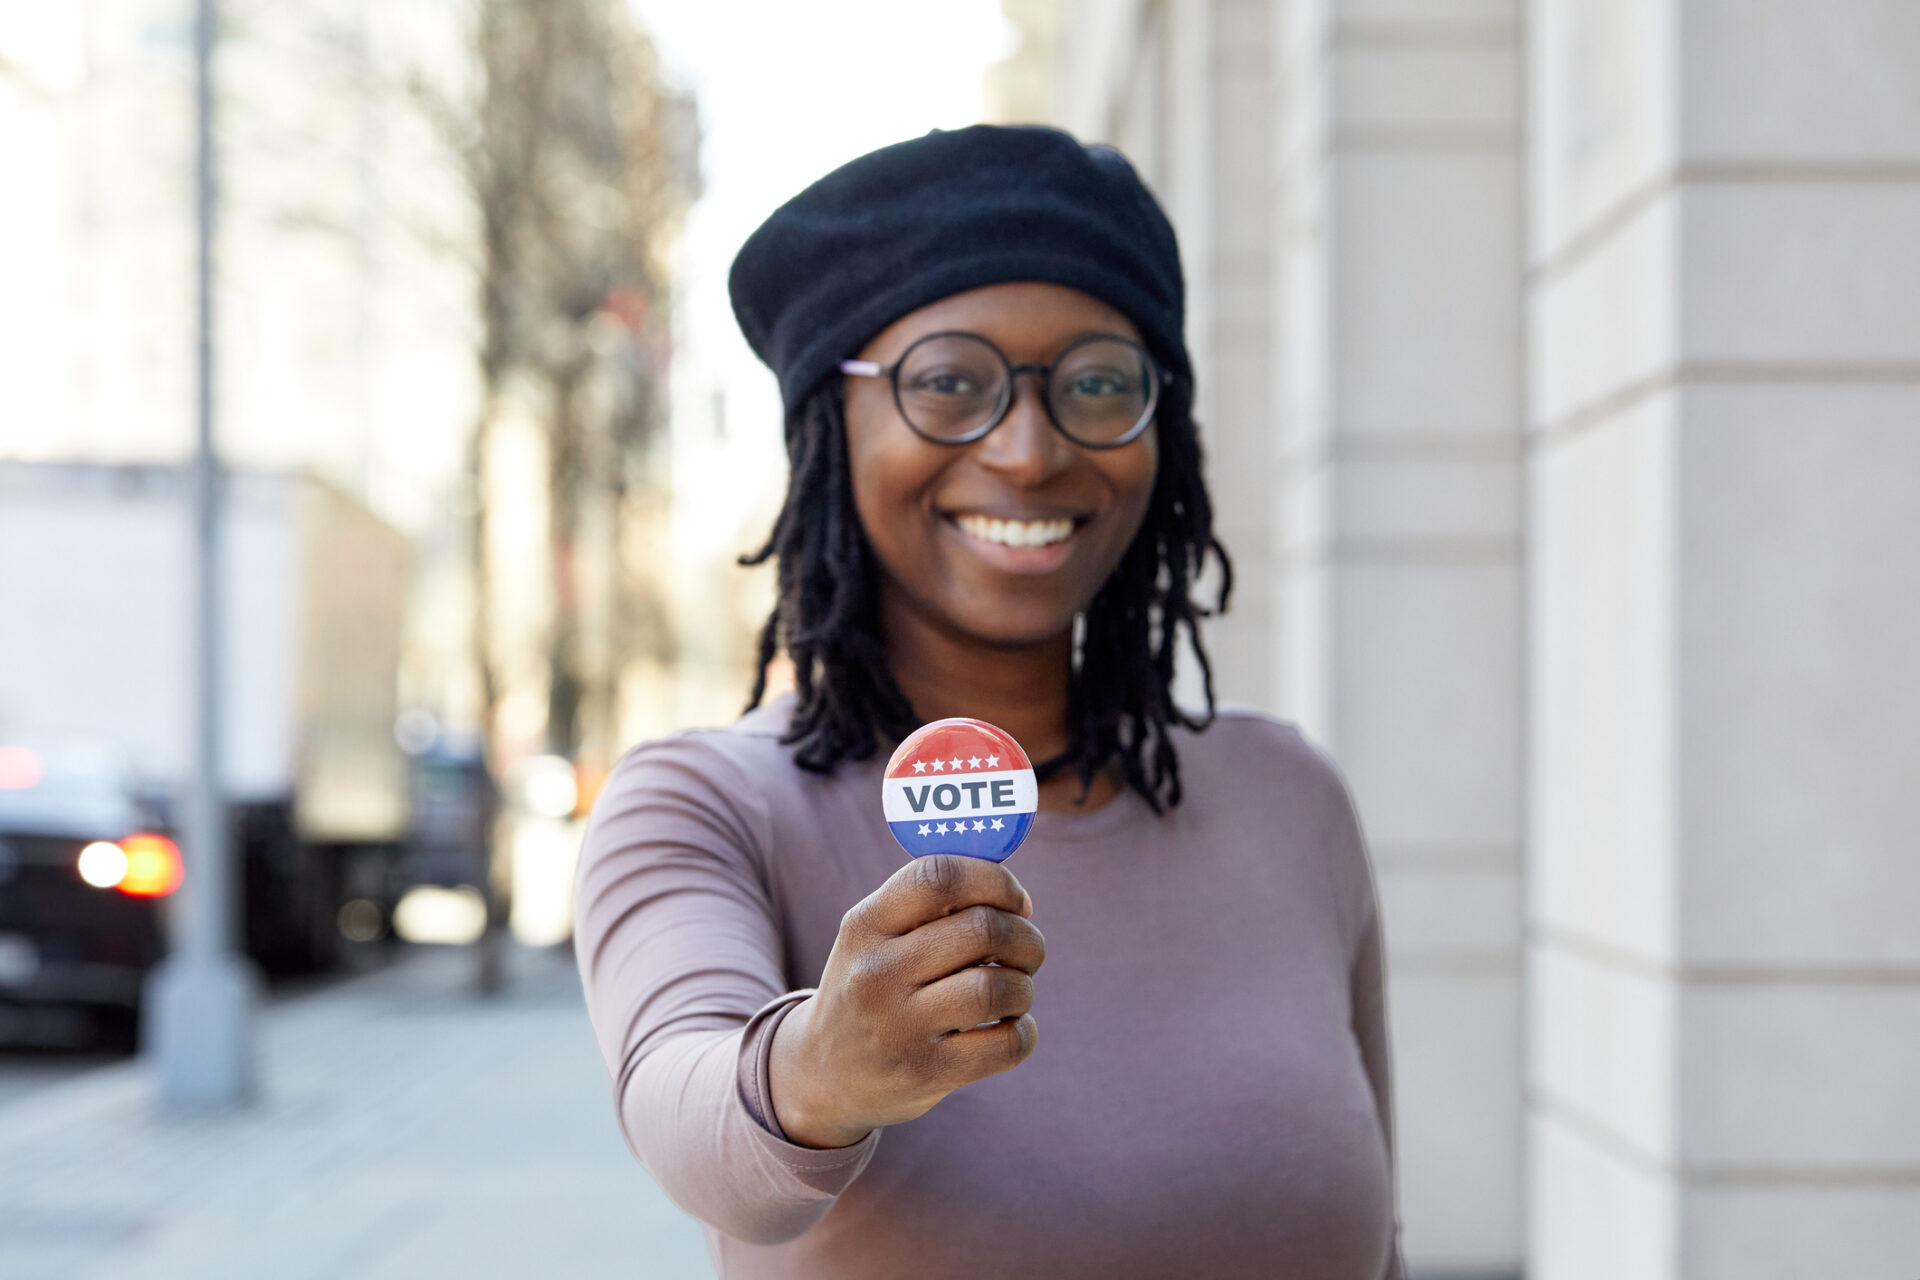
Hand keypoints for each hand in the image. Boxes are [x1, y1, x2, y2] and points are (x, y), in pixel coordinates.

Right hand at [768, 854, 1045, 1148]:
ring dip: (1023, 986)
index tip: (1015, 901)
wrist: (822, 1072)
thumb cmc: (871, 988)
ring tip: (1014, 991)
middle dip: (1024, 937)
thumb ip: (931, 907)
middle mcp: (877, 973)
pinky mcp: (926, 1072)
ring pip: (996, 988)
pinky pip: (1005, 1044)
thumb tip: (1017, 901)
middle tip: (1025, 950)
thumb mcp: (875, 938)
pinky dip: (1024, 1032)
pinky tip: (1009, 1026)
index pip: (939, 877)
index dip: (995, 880)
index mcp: (865, 925)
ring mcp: (899, 1027)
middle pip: (982, 930)